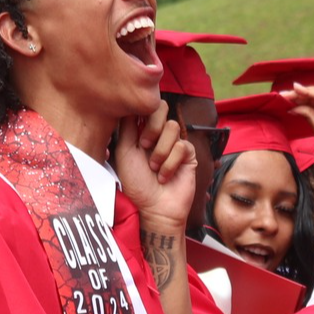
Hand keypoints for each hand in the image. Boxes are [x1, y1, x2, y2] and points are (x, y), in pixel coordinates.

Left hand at [113, 114, 196, 234]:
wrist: (153, 208)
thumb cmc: (135, 184)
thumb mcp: (124, 153)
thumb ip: (127, 127)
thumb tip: (131, 105)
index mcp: (141, 131)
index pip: (145, 107)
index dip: (141, 115)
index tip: (135, 136)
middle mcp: (159, 134)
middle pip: (161, 107)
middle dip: (151, 127)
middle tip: (144, 147)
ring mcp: (174, 143)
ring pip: (172, 127)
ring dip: (160, 151)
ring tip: (154, 168)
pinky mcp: (188, 154)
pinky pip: (182, 145)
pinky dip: (170, 163)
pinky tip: (165, 176)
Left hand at [286, 83, 313, 159]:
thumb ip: (308, 115)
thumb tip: (293, 108)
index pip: (309, 99)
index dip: (295, 99)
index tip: (281, 99)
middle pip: (310, 94)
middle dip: (295, 94)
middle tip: (280, 95)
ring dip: (299, 92)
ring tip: (286, 94)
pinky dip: (308, 92)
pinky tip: (298, 91)